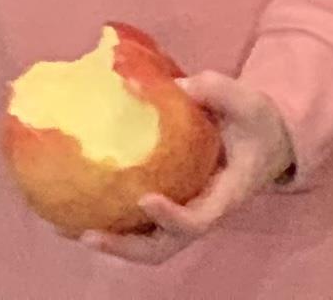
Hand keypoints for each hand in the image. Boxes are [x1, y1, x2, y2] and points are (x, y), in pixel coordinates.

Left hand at [79, 72, 294, 260]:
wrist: (265, 139)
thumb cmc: (255, 121)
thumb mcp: (248, 102)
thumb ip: (217, 91)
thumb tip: (178, 86)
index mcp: (226, 195)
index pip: (199, 220)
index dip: (173, 218)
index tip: (144, 198)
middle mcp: (202, 211)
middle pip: (166, 245)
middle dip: (128, 247)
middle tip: (89, 235)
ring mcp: (185, 209)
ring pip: (150, 241)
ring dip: (112, 241)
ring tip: (67, 229)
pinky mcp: (170, 199)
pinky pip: (139, 220)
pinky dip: (111, 220)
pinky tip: (73, 208)